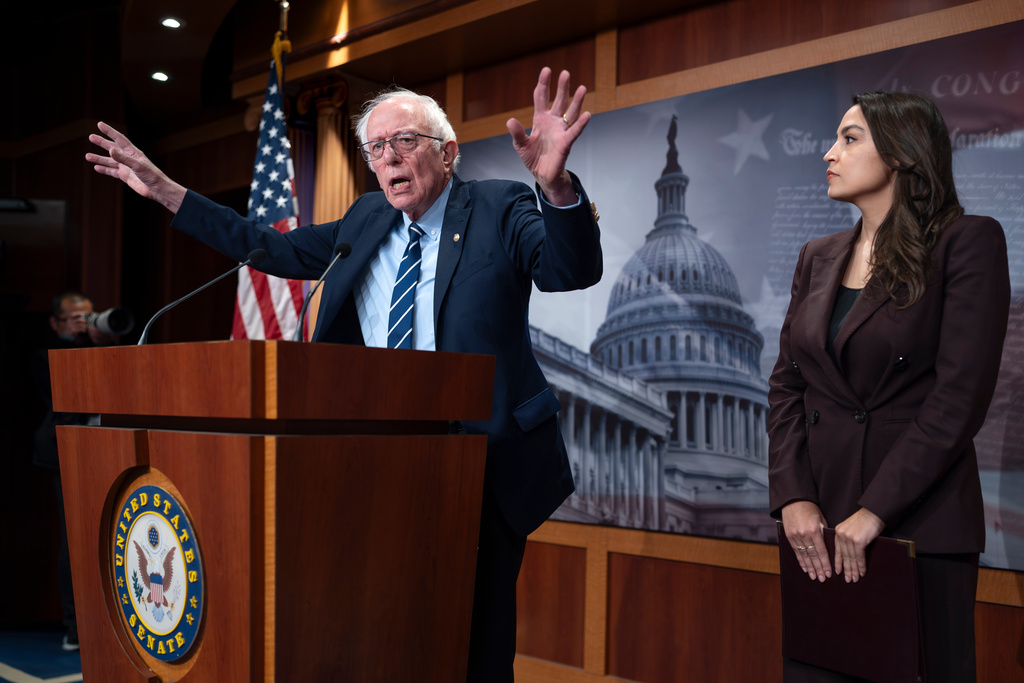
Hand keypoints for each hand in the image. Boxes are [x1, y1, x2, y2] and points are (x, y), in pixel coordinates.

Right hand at [86, 122, 186, 213]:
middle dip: (102, 143)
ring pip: (110, 161)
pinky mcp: (125, 176)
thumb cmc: (151, 175)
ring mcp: (126, 167)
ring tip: (87, 156)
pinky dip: (104, 169)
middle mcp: (128, 158)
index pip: (119, 139)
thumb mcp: (137, 165)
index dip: (110, 131)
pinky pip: (112, 171)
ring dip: (99, 158)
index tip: (100, 124)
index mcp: (133, 152)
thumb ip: (123, 158)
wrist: (157, 189)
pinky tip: (96, 167)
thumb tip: (110, 150)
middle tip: (91, 137)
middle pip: (112, 148)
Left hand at [506, 67, 590, 205]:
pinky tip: (586, 114)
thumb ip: (517, 133)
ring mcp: (560, 131)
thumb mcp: (520, 145)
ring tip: (582, 88)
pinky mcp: (566, 143)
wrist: (542, 175)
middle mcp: (553, 122)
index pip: (541, 98)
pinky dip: (580, 124)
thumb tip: (510, 121)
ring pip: (570, 113)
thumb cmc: (533, 158)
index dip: (543, 84)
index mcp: (540, 119)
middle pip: (559, 101)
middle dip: (562, 87)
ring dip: (576, 101)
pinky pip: (574, 132)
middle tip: (565, 73)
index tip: (547, 70)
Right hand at [781, 500, 830, 581]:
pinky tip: (804, 568)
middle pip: (813, 556)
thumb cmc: (810, 508)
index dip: (826, 564)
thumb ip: (824, 533)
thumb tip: (828, 546)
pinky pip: (796, 551)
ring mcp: (795, 536)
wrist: (793, 500)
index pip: (822, 551)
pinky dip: (800, 561)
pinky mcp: (789, 536)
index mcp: (815, 530)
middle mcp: (804, 535)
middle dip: (818, 569)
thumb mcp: (821, 519)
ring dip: (809, 568)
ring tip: (814, 577)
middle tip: (823, 579)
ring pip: (804, 556)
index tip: (829, 573)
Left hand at [834, 507, 884, 582]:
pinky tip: (862, 572)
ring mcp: (849, 538)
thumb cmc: (866, 519)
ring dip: (854, 570)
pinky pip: (859, 557)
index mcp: (838, 531)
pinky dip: (861, 566)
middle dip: (846, 569)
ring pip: (851, 558)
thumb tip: (851, 553)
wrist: (874, 511)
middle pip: (844, 556)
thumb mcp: (852, 528)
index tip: (838, 572)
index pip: (837, 550)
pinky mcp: (858, 541)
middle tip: (848, 580)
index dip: (838, 563)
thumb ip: (849, 538)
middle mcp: (841, 535)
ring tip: (855, 579)